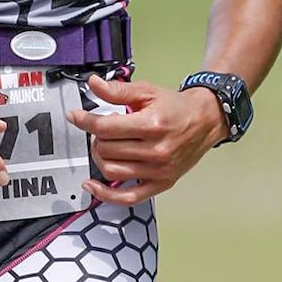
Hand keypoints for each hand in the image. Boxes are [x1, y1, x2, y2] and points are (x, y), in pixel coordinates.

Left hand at [68, 75, 226, 205]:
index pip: (106, 127)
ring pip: (111, 171)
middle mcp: (156, 150)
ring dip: (100, 158)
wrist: (205, 121)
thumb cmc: (176, 108)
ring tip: (105, 147)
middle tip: (101, 130)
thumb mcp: (147, 92)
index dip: (85, 121)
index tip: (76, 117)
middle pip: (106, 150)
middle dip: (96, 138)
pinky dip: (105, 194)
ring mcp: (159, 171)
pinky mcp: (161, 184)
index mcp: (152, 125)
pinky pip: (127, 197)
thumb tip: (94, 84)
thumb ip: (118, 90)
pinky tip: (92, 185)